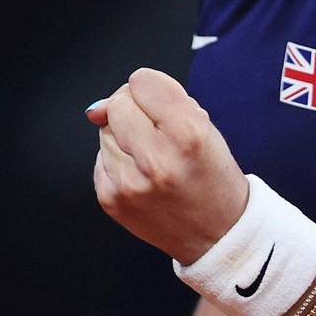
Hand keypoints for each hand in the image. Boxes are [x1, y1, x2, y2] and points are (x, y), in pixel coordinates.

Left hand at [86, 67, 250, 264]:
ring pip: (105, 130)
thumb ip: (160, 101)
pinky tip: (141, 176)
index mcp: (187, 133)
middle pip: (118, 104)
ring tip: (152, 159)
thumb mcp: (205, 128)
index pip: (142, 81)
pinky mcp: (111, 199)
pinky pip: (100, 158)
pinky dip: (117, 161)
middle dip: (135, 111)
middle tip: (156, 132)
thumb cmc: (211, 177)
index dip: (152, 90)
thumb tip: (99, 107)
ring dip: (124, 137)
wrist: (216, 235)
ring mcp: (130, 182)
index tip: (162, 107)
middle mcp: (156, 159)